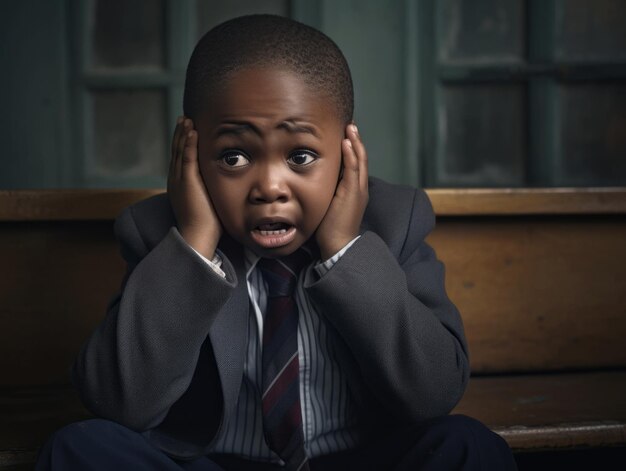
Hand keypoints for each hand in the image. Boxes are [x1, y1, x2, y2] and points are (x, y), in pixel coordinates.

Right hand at [167, 117, 221, 258]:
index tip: (186, 130)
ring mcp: (180, 179)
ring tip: (186, 119)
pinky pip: (187, 158)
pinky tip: (191, 131)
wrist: (197, 235)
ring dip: (183, 134)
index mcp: (180, 184)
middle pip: (177, 151)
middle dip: (180, 134)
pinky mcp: (187, 181)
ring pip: (179, 151)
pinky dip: (188, 143)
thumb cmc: (206, 224)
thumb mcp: (206, 202)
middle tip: (183, 119)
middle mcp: (176, 179)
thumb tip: (221, 185)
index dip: (182, 143)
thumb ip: (209, 190)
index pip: (180, 158)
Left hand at [316, 124, 368, 260]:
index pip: (355, 165)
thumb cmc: (331, 228)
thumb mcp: (329, 204)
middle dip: (356, 141)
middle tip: (350, 126)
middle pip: (361, 159)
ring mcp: (359, 190)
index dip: (352, 149)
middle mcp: (360, 188)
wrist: (338, 245)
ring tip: (350, 128)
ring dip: (355, 143)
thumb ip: (327, 191)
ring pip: (360, 161)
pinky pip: (354, 170)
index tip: (346, 136)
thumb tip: (315, 180)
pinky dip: (351, 155)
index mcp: (354, 190)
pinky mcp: (354, 193)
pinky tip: (347, 143)